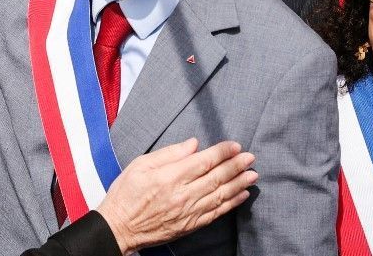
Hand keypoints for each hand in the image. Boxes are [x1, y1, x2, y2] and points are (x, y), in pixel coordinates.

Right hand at [97, 139, 256, 254]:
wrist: (119, 227)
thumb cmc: (126, 194)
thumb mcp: (140, 165)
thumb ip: (169, 154)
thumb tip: (193, 144)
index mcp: (170, 177)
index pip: (204, 161)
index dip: (222, 152)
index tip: (235, 146)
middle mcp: (183, 194)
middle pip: (217, 177)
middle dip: (236, 166)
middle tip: (250, 158)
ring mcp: (189, 212)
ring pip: (221, 195)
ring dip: (239, 184)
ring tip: (252, 174)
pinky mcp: (191, 225)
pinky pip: (216, 213)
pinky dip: (231, 203)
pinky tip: (241, 195)